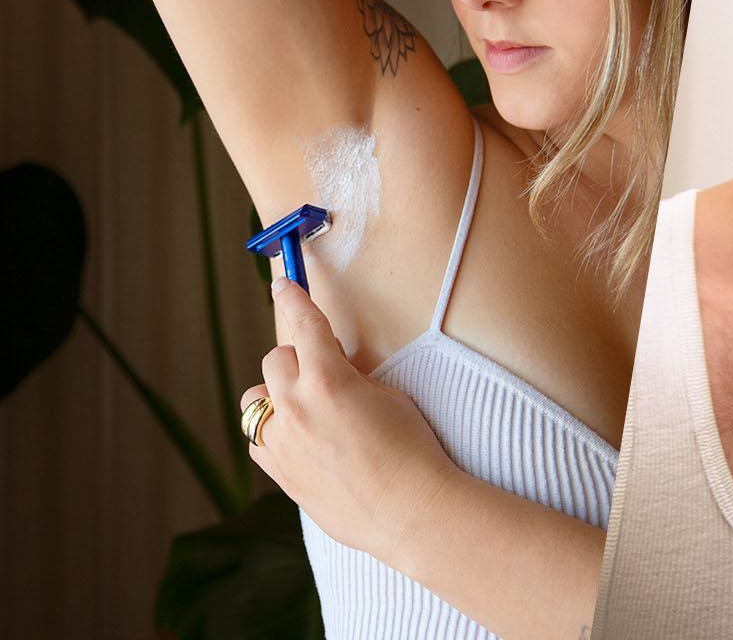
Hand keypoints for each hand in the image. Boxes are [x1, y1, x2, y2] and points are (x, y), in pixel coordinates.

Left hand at [241, 276, 457, 564]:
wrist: (410, 510)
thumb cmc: (411, 449)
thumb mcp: (387, 396)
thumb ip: (350, 378)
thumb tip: (332, 373)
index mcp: (327, 379)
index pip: (304, 324)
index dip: (294, 298)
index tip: (284, 285)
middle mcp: (296, 407)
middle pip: (275, 360)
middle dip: (297, 358)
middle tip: (323, 370)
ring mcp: (282, 444)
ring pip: (256, 402)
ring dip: (278, 396)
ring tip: (308, 409)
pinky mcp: (280, 474)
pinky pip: (259, 441)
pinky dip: (275, 432)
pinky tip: (302, 440)